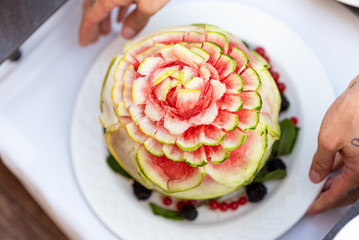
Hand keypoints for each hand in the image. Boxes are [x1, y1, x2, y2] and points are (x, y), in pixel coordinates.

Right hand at [79, 0, 169, 45]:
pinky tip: (123, 14)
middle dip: (94, 24)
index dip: (86, 31)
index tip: (84, 41)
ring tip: (108, 29)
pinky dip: (116, 6)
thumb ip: (137, 21)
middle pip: (94, 6)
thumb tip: (128, 33)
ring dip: (105, 15)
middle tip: (93, 38)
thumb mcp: (150, 5)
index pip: (91, 15)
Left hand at [308, 75, 358, 214]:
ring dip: (334, 181)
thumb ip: (321, 161)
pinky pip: (353, 164)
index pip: (339, 194)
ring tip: (318, 184)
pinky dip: (340, 168)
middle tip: (316, 201)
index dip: (323, 202)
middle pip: (349, 190)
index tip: (313, 208)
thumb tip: (316, 175)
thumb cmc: (355, 111)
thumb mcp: (328, 139)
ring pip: (351, 177)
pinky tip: (329, 166)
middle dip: (331, 196)